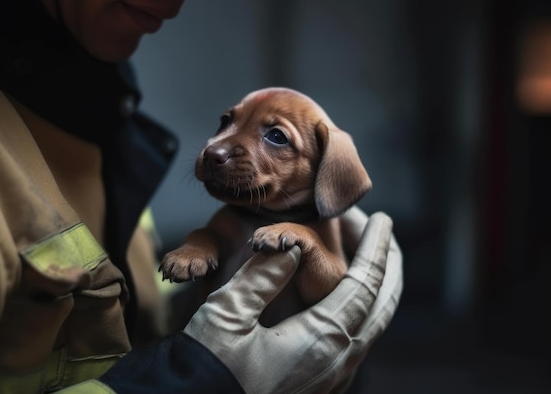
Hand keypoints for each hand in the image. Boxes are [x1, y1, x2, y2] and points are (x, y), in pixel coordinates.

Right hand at [183, 209, 402, 393]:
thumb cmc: (209, 368)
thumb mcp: (228, 314)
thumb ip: (262, 277)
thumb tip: (290, 250)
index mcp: (322, 339)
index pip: (365, 282)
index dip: (375, 247)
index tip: (383, 219)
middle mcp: (338, 361)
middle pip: (381, 306)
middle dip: (387, 267)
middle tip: (384, 236)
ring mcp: (331, 378)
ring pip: (370, 326)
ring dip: (374, 289)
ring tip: (366, 262)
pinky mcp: (319, 385)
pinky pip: (355, 343)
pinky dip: (359, 312)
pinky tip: (343, 302)